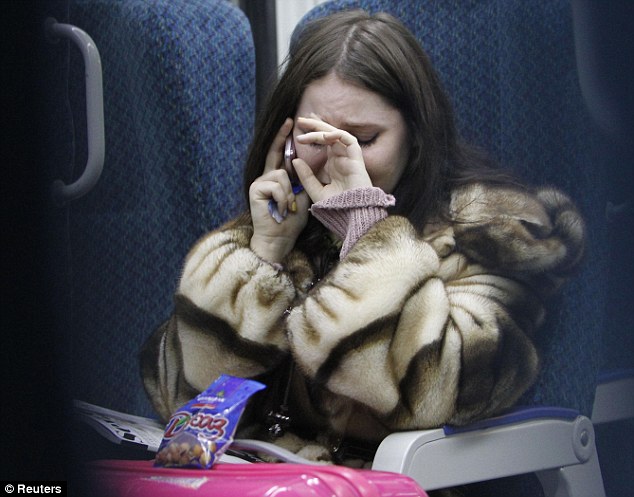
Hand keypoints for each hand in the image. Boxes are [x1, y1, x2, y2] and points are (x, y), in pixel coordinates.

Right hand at [249, 118, 310, 262]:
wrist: (279, 238)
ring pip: (282, 175)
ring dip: (289, 194)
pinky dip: (283, 199)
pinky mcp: (256, 189)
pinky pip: (277, 186)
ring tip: (287, 208)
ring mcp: (259, 182)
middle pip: (273, 153)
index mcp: (277, 177)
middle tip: (289, 121)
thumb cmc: (291, 221)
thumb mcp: (301, 196)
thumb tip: (306, 160)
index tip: (289, 124)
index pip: (280, 154)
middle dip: (280, 137)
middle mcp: (266, 176)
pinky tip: (279, 209)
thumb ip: (301, 179)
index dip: (283, 139)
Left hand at [292, 116, 372, 202]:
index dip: (311, 135)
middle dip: (315, 126)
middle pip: (329, 135)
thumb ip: (306, 176)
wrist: (352, 215)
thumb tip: (295, 160)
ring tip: (307, 127)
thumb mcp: (316, 190)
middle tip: (300, 120)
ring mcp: (349, 158)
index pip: (323, 144)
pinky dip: (337, 135)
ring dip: (322, 129)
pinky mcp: (357, 159)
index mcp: (333, 164)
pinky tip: (324, 136)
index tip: (297, 133)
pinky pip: (349, 140)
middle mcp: (341, 158)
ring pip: (337, 135)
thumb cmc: (337, 206)